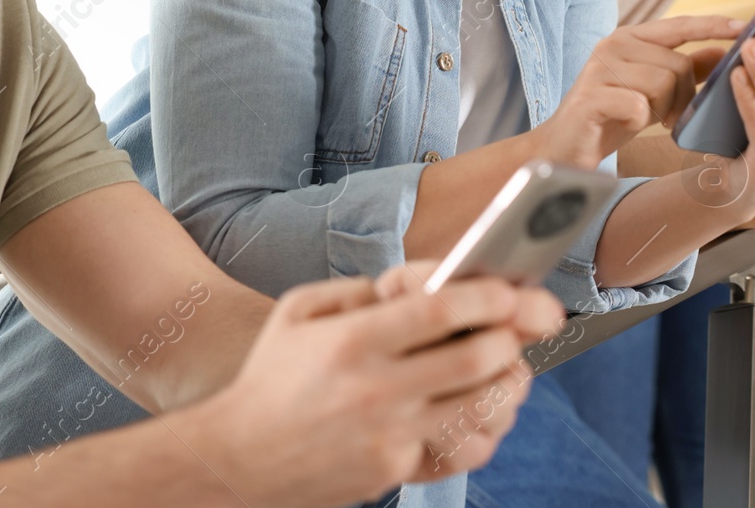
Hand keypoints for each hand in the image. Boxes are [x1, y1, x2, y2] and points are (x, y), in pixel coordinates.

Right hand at [195, 271, 556, 506]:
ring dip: (508, 382)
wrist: (236, 460)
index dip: (486, 296)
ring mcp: (389, 435)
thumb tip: (413, 284)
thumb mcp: (298, 311)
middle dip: (511, 337)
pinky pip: (462, 449)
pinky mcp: (394, 470)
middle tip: (518, 327)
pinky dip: (484, 428)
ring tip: (510, 367)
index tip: (511, 290)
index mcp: (352, 340)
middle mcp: (376, 388)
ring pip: (481, 407)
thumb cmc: (270, 378)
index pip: (438, 310)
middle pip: (476, 357)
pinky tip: (481, 410)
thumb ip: (357, 290)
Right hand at [537, 14, 742, 167]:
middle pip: (677, 64)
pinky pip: (639, 106)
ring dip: (661, 110)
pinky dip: (638, 121)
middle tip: (666, 117)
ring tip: (645, 120)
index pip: (679, 25)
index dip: (712, 25)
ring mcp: (599, 68)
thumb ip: (685, 70)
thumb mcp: (654, 91)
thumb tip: (723, 52)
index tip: (744, 27)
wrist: (565, 148)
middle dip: (682, 98)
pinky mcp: (591, 95)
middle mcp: (613, 44)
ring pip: (662, 83)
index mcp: (630, 38)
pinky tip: (623, 124)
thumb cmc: (613, 117)